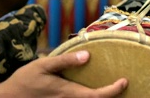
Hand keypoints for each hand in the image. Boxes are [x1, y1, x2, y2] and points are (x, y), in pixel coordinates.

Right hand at [0, 50, 126, 96]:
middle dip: (111, 96)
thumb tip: (87, 55)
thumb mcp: (43, 65)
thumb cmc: (25, 80)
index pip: (96, 96)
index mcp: (67, 92)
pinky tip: (92, 90)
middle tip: (123, 84)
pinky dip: (89, 97)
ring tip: (112, 86)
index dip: (113, 91)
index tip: (124, 81)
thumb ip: (65, 61)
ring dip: (101, 97)